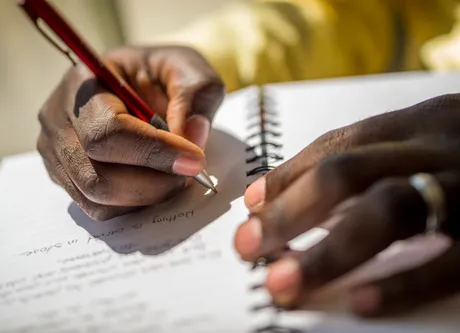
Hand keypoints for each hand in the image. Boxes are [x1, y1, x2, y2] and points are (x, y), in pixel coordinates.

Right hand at [37, 46, 223, 220]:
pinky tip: (152, 183)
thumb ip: (196, 93)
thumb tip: (193, 135)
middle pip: (97, 176)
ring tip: (172, 175)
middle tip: (188, 173)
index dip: (153, 152)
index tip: (194, 160)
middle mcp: (58, 119)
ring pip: (97, 198)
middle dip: (153, 183)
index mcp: (83, 83)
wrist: (140, 85)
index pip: (108, 132)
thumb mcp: (187, 68)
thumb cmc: (160, 75)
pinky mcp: (65, 176)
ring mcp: (56, 152)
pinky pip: (97, 208)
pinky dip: (132, 205)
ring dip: (146, 196)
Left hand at [234, 94, 459, 315]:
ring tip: (283, 282)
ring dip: (329, 251)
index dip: (288, 176)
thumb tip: (278, 193)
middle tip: (248, 248)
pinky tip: (356, 303)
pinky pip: (451, 262)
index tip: (250, 207)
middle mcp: (442, 147)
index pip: (338, 145)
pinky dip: (400, 283)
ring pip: (391, 211)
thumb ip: (364, 159)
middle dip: (292, 212)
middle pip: (350, 173)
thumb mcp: (427, 139)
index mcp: (419, 123)